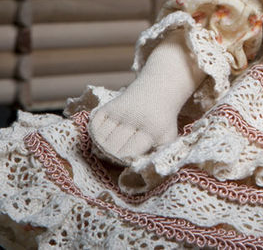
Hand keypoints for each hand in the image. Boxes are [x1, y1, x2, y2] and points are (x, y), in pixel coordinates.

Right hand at [88, 28, 205, 162]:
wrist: (157, 90)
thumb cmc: (162, 121)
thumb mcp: (168, 137)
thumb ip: (156, 155)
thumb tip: (137, 172)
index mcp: (152, 128)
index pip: (130, 153)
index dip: (125, 161)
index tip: (127, 161)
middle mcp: (135, 118)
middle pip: (113, 148)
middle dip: (114, 155)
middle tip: (118, 154)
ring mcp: (120, 110)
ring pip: (101, 138)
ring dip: (104, 146)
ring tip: (113, 145)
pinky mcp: (110, 105)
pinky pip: (94, 125)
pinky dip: (96, 133)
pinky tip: (106, 134)